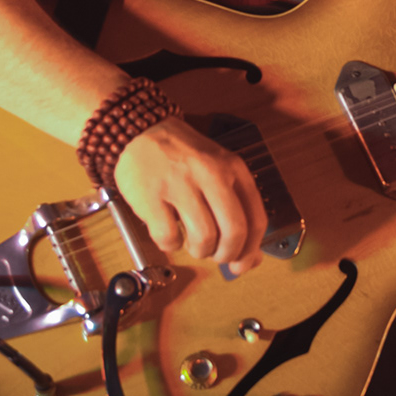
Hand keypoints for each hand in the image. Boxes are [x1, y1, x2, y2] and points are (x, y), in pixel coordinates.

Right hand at [112, 118, 268, 272]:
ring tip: (190, 241)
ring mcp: (180, 185)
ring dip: (199, 251)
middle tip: (214, 255)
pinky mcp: (151, 197)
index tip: (241, 264)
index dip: (250, 250)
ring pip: (204, 238)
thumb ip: (237, 209)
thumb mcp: (218, 170)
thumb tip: (251, 258)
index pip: (255, 219)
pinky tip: (168, 233)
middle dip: (226, 255)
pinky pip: (168, 237)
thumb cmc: (183, 157)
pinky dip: (170, 245)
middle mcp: (211, 174)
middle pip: (234, 232)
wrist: (139, 131)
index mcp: (233, 168)